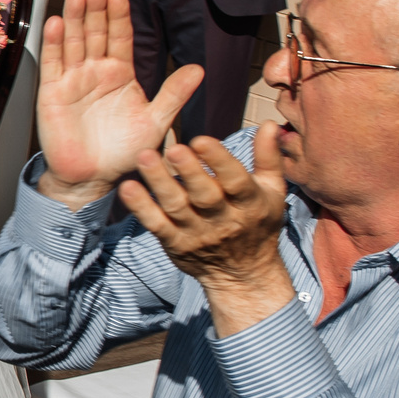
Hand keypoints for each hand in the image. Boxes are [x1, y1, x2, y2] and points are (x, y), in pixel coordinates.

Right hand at [33, 0, 202, 207]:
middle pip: (95, 33)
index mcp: (121, 74)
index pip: (121, 38)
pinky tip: (57, 23)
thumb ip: (173, 95)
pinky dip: (54, 43)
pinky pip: (53, 64)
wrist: (93, 179)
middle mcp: (96, 72)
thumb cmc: (124, 153)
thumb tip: (198, 70)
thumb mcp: (155, 123)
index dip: (119, 17)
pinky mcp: (53, 93)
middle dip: (96, 10)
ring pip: (74, 42)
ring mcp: (74, 80)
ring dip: (75, 19)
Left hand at [114, 124, 294, 333]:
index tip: (202, 139)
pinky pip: (156, 225)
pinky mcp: (175, 244)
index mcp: (249, 204)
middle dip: (190, 172)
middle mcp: (224, 220)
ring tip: (145, 158)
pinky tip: (127, 188)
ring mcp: (197, 234)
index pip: (236, 181)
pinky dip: (141, 208)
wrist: (243, 274)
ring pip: (176, 208)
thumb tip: (268, 123)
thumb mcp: (271, 191)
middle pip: (205, 196)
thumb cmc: (257, 222)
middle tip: (174, 149)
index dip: (220, 161)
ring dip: (159, 183)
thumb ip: (267, 157)